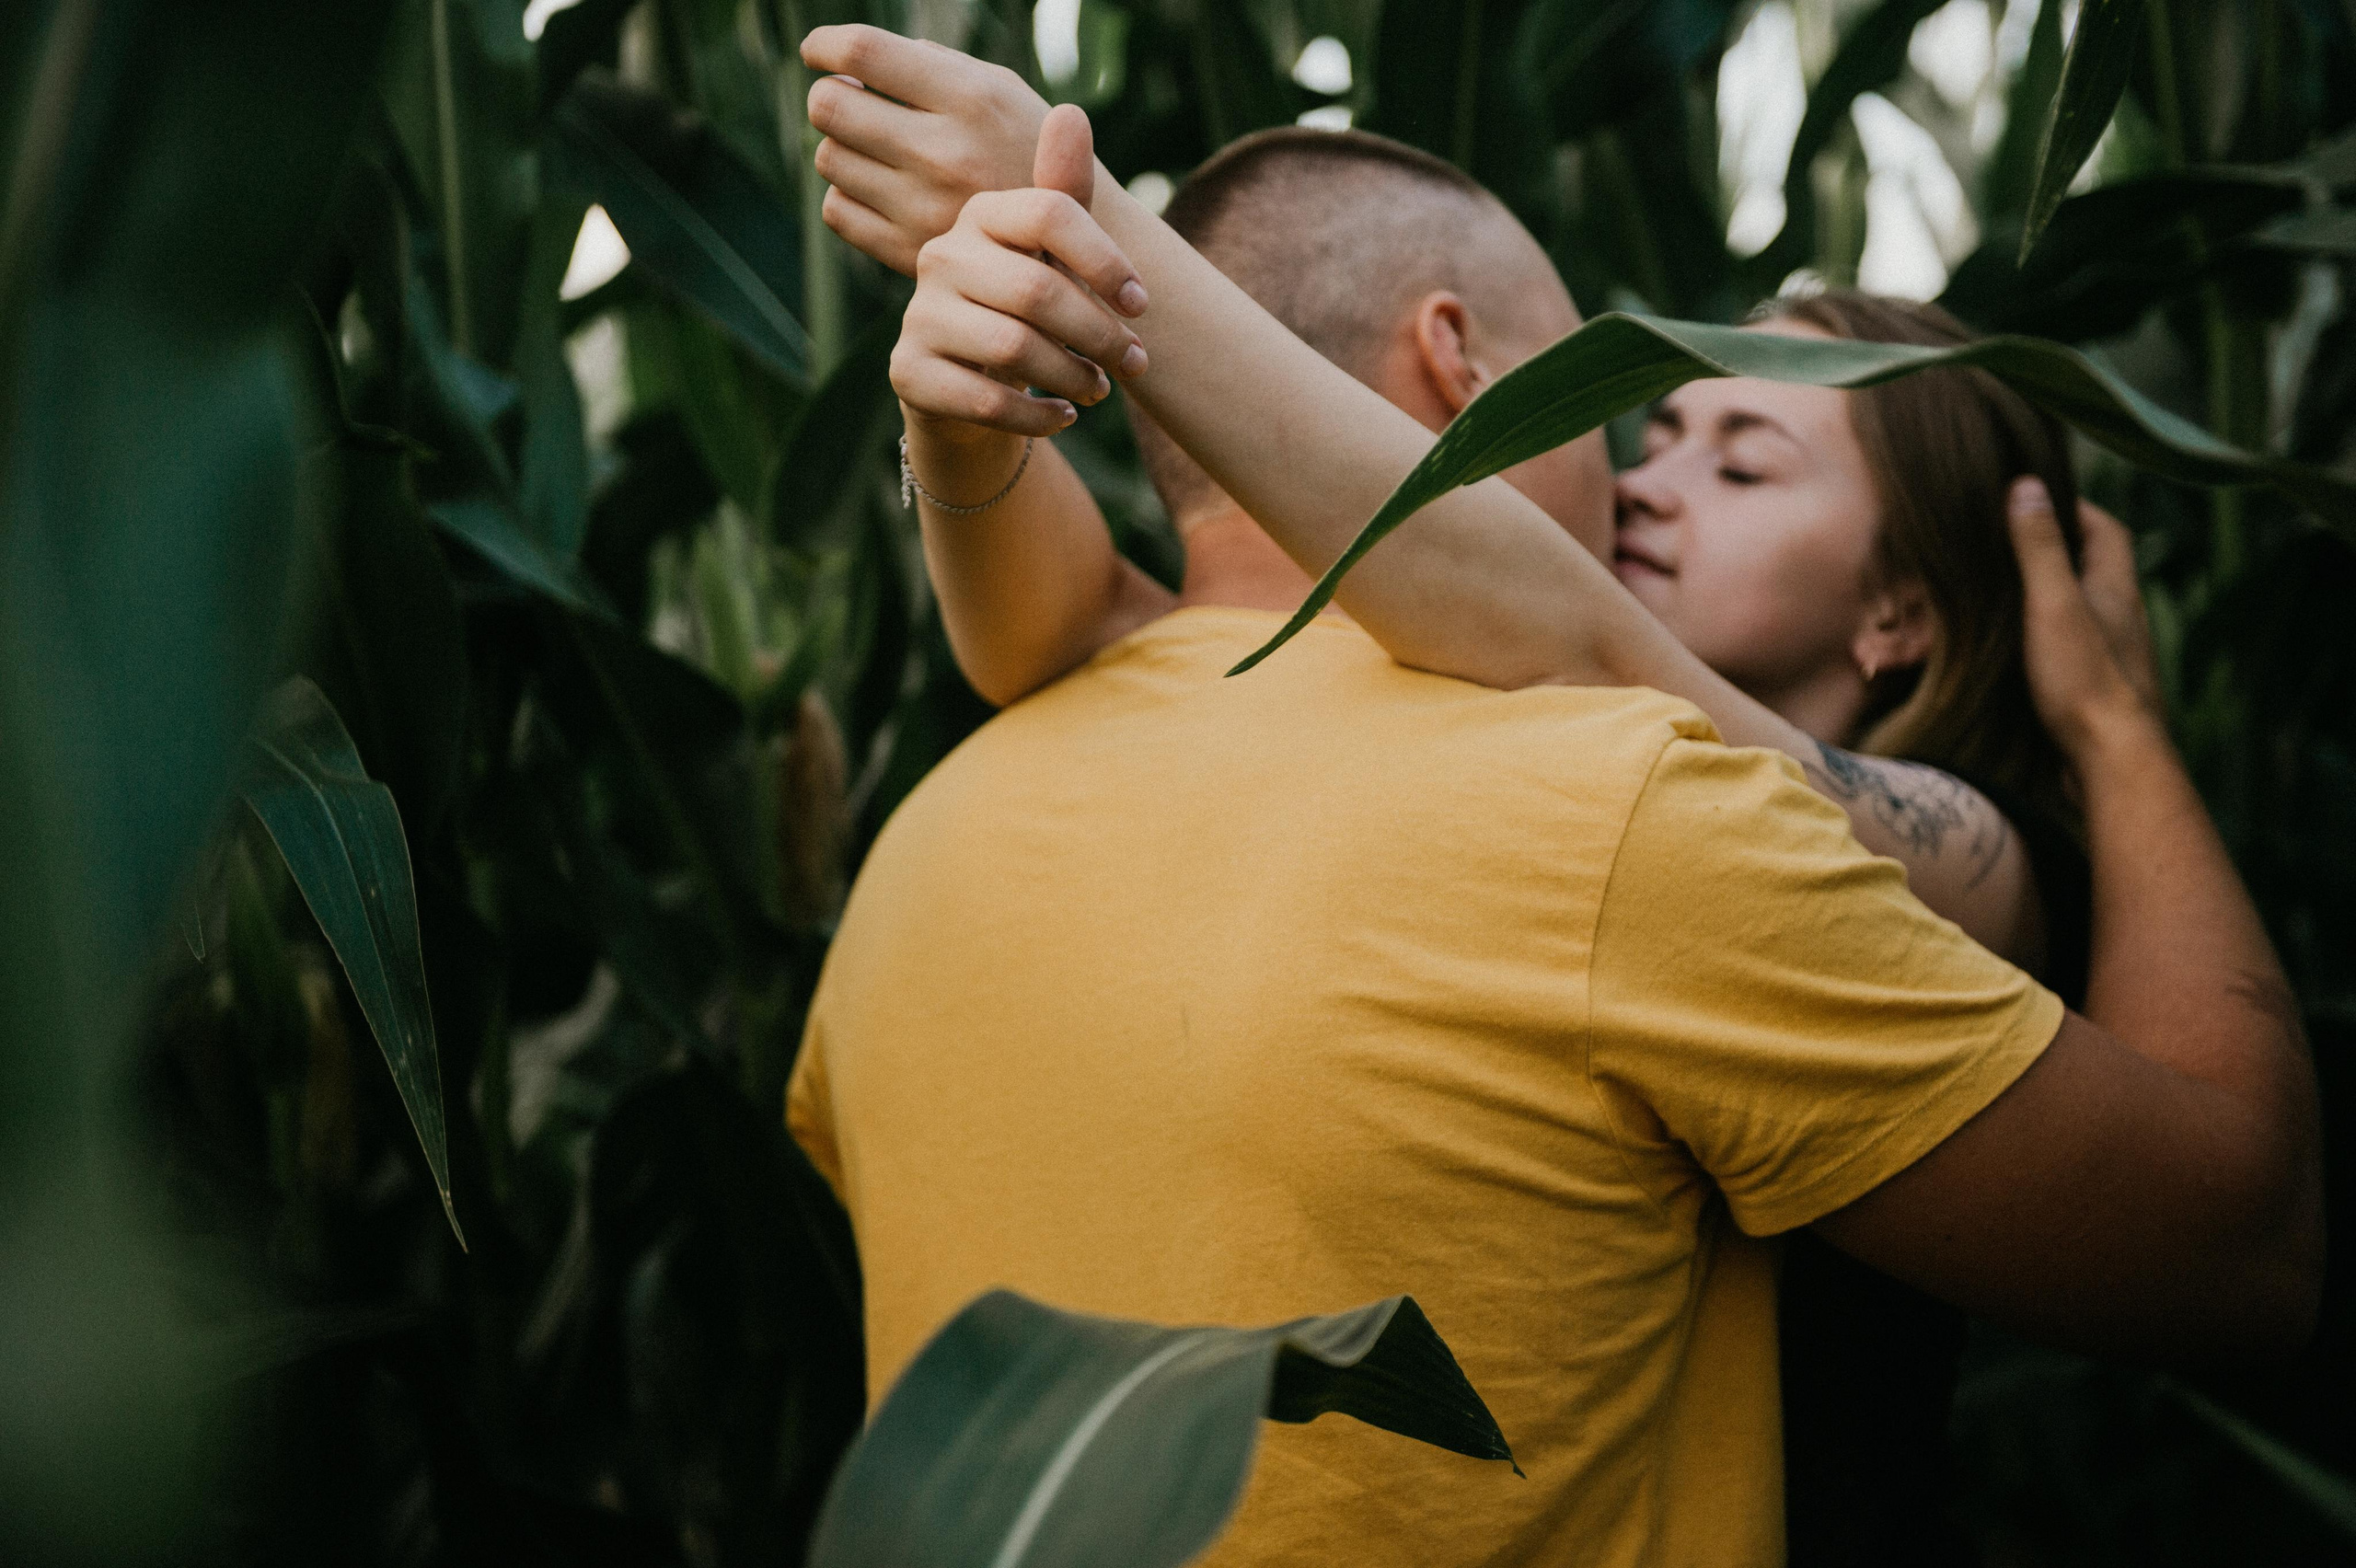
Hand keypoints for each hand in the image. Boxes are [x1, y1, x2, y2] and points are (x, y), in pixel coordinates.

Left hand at [803, 25, 1055, 275]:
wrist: (1078, 244)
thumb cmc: (1029, 149)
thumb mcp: (1001, 90)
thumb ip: (931, 66)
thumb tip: (851, 59)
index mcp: (970, 99)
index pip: (863, 53)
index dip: (825, 46)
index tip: (819, 51)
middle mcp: (944, 152)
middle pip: (829, 107)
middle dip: (832, 97)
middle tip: (851, 102)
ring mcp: (924, 207)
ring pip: (829, 159)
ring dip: (842, 148)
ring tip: (877, 151)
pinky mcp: (910, 251)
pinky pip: (837, 210)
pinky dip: (847, 195)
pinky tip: (878, 190)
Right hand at [891, 104, 1148, 439]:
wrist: (965, 383)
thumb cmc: (1021, 307)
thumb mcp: (1051, 254)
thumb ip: (1066, 193)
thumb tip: (1070, 111)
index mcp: (981, 212)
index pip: (1050, 212)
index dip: (1106, 260)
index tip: (1140, 304)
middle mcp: (942, 255)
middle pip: (1038, 290)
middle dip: (1100, 334)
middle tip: (1133, 363)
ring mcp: (919, 314)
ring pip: (1014, 347)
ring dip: (1073, 376)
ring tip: (1099, 389)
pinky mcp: (909, 371)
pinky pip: (986, 399)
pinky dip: (1037, 416)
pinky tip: (1063, 417)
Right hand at [2007, 477, 2163, 758]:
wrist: (2112, 761)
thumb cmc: (2084, 678)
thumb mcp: (2052, 603)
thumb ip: (2039, 548)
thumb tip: (2026, 485)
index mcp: (2116, 589)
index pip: (2105, 529)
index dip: (2073, 508)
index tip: (2034, 498)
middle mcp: (2123, 618)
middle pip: (2095, 568)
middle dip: (2058, 550)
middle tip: (2010, 543)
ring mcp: (2114, 657)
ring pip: (2084, 611)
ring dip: (2052, 597)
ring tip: (2006, 593)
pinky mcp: (2099, 691)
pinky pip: (2075, 649)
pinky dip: (2049, 637)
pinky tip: (2019, 651)